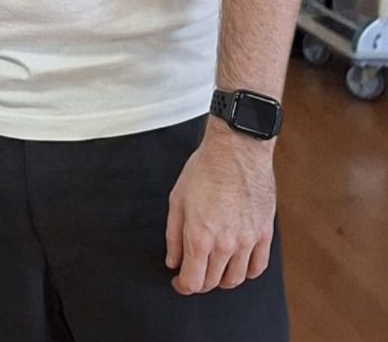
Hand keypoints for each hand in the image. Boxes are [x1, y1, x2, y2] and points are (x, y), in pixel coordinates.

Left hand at [165, 120, 276, 294]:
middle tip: (192, 272)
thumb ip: (174, 235)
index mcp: (200, 236)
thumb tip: (173, 261)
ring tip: (213, 269)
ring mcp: (248, 241)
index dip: (182, 286)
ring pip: (236, 279)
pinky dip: (247, 272)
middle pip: (213, 282)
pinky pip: (258, 266)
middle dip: (199, 282)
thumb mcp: (177, 200)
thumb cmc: (204, 170)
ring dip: (222, 279)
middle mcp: (226, 244)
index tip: (177, 282)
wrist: (237, 152)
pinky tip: (238, 265)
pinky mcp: (265, 234)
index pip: (193, 281)